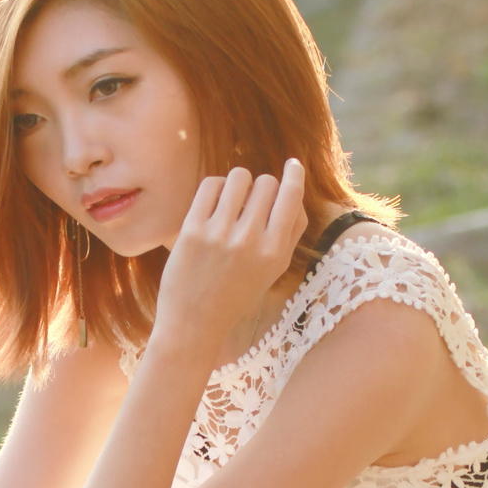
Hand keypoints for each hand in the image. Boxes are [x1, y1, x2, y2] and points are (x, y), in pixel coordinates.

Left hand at [154, 158, 307, 358]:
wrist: (194, 323)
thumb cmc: (237, 295)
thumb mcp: (273, 271)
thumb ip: (290, 233)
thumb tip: (295, 190)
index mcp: (274, 253)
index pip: (292, 197)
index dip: (293, 174)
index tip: (291, 164)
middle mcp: (250, 241)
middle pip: (266, 183)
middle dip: (262, 186)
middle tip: (251, 202)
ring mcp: (219, 234)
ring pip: (239, 177)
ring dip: (238, 182)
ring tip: (232, 199)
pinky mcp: (193, 230)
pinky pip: (211, 185)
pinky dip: (216, 187)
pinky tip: (214, 202)